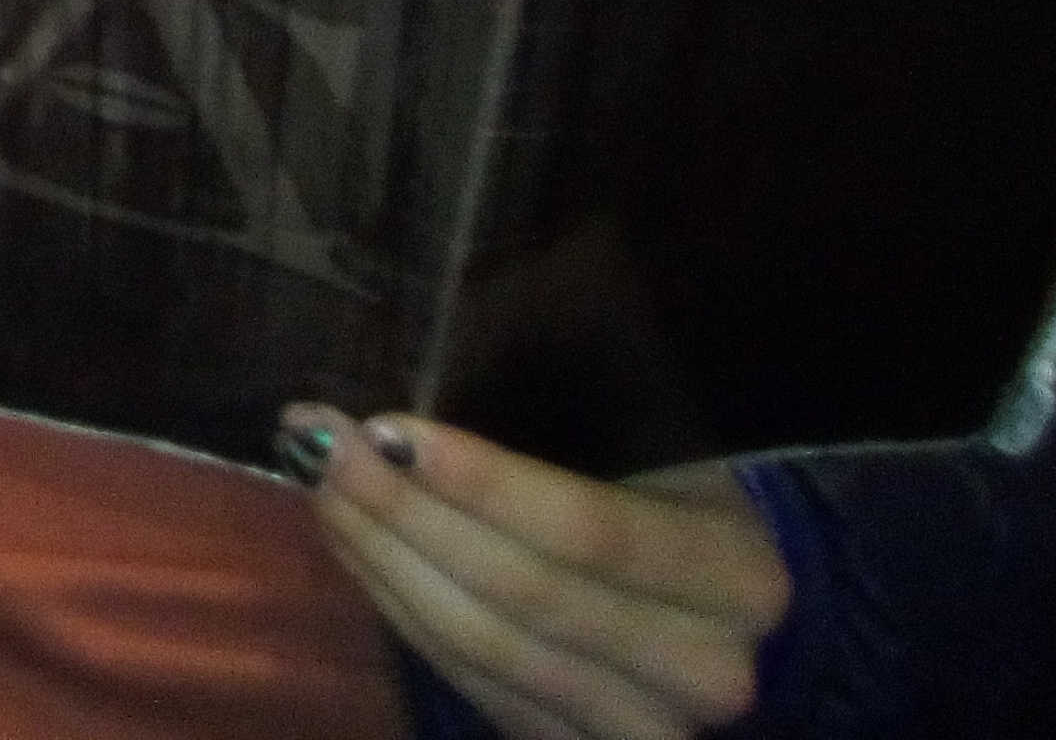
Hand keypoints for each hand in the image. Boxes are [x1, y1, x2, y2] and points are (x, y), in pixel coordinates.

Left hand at [285, 405, 791, 739]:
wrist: (731, 619)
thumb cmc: (686, 497)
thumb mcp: (670, 443)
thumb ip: (582, 408)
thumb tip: (441, 353)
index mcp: (737, 578)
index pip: (591, 533)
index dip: (484, 484)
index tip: (388, 427)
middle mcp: (703, 672)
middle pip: (522, 595)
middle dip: (403, 511)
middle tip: (319, 440)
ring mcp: (639, 728)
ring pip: (481, 647)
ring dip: (382, 557)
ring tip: (318, 480)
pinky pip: (468, 682)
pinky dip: (398, 606)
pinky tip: (353, 543)